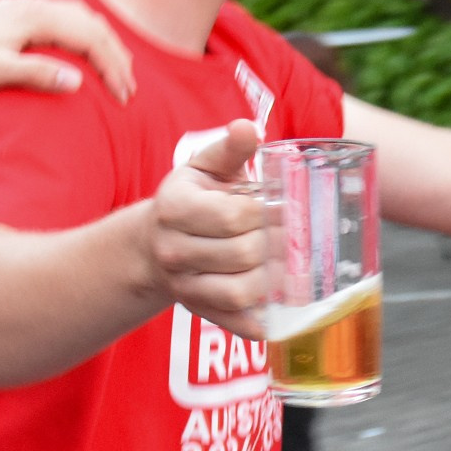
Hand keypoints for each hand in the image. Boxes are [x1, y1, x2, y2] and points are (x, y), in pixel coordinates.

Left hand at [0, 0, 135, 103]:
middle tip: (129, 89)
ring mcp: (24, 6)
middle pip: (92, 23)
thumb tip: (78, 82)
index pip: (91, 37)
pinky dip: (86, 35)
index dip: (113, 67)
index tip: (124, 97)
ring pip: (81, 17)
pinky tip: (85, 51)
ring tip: (116, 72)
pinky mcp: (16, 14)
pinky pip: (65, 18)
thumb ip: (35, 74)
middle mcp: (33, 4)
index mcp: (33, 15)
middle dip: (116, 56)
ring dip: (103, 44)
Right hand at [149, 121, 270, 339]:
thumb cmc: (192, 198)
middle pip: (243, 254)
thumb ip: (230, 150)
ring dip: (274, 280)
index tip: (288, 207)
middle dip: (277, 244)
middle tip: (295, 236)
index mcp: (175, 207)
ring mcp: (182, 284)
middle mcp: (173, 249)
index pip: (234, 215)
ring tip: (289, 264)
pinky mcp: (195, 309)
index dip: (270, 213)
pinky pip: (232, 322)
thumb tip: (248, 128)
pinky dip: (259, 321)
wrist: (155, 242)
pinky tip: (278, 311)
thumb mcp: (205, 167)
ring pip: (240, 291)